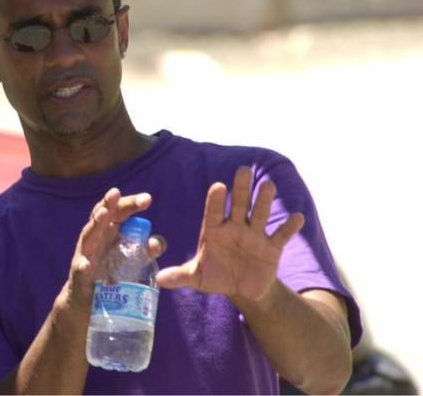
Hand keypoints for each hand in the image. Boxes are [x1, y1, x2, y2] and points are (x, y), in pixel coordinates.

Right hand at [63, 188, 163, 311]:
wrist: (88, 303)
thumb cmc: (111, 275)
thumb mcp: (132, 261)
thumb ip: (147, 250)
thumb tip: (155, 242)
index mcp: (109, 232)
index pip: (118, 211)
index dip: (130, 203)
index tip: (147, 199)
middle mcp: (95, 239)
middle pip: (100, 216)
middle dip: (108, 204)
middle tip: (116, 193)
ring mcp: (84, 255)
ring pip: (88, 236)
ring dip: (96, 224)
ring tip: (104, 214)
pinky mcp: (79, 275)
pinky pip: (80, 269)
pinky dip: (82, 266)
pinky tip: (86, 264)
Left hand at [156, 166, 304, 301]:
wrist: (241, 288)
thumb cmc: (216, 275)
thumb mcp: (197, 277)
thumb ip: (181, 275)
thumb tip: (159, 279)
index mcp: (215, 231)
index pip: (214, 212)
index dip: (216, 201)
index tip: (218, 187)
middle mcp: (235, 228)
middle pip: (239, 205)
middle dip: (241, 189)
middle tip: (243, 170)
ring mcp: (255, 236)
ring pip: (260, 214)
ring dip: (264, 201)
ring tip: (268, 185)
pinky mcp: (272, 248)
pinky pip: (281, 236)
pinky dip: (289, 227)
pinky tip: (297, 217)